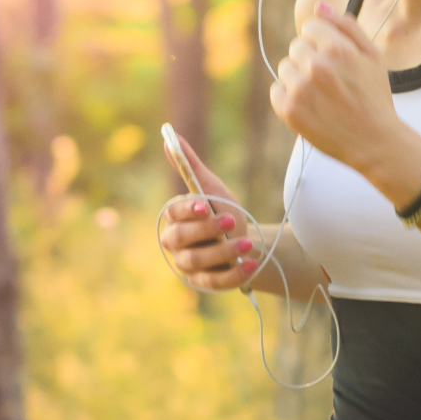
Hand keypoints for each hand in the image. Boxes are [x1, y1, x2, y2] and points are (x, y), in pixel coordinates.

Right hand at [159, 133, 259, 290]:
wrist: (245, 243)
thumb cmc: (223, 212)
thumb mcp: (212, 189)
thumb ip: (191, 167)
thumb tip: (170, 136)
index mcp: (174, 218)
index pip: (173, 213)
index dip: (187, 210)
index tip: (205, 205)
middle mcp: (175, 244)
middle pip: (180, 238)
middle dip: (206, 229)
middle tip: (231, 220)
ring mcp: (187, 266)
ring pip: (198, 261)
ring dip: (223, 252)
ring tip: (246, 244)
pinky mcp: (204, 283)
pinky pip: (215, 282)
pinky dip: (233, 274)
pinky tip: (250, 264)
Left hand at [270, 1, 402, 172]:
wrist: (374, 142)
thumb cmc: (375, 97)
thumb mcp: (372, 56)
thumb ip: (346, 26)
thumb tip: (319, 6)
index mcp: (337, 48)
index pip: (309, 27)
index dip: (322, 42)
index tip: (334, 59)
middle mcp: (316, 66)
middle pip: (296, 47)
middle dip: (310, 59)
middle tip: (330, 80)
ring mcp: (300, 90)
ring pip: (285, 68)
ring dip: (298, 77)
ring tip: (321, 95)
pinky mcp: (289, 111)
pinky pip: (276, 91)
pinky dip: (288, 97)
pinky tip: (310, 106)